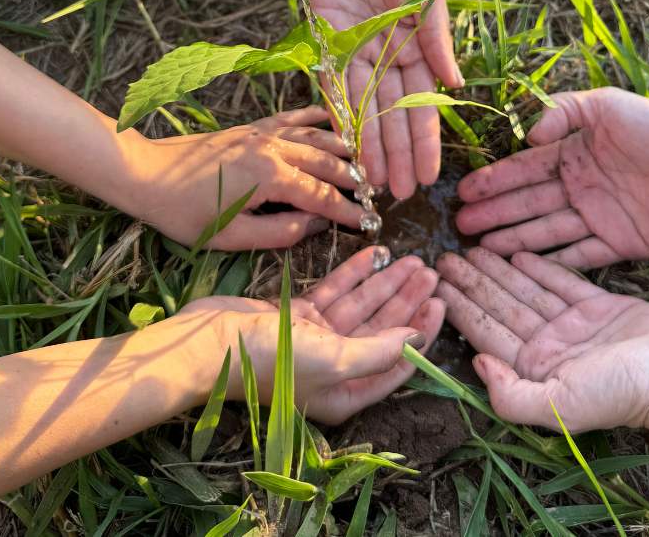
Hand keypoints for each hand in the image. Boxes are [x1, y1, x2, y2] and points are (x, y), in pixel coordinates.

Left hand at [121, 107, 364, 249]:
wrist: (146, 174)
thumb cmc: (186, 214)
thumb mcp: (234, 237)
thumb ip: (282, 231)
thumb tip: (317, 225)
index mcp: (271, 178)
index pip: (322, 196)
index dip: (348, 212)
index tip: (369, 224)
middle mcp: (273, 149)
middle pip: (326, 162)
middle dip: (353, 180)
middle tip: (374, 195)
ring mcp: (262, 134)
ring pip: (314, 137)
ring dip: (341, 148)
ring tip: (363, 162)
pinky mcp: (250, 128)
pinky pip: (290, 118)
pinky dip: (313, 117)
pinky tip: (330, 117)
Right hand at [180, 246, 445, 423]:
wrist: (209, 343)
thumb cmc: (272, 360)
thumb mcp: (333, 361)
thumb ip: (379, 352)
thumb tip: (416, 340)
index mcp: (344, 394)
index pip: (394, 364)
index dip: (420, 334)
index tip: (439, 304)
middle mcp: (332, 370)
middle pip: (381, 331)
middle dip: (407, 302)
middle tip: (431, 273)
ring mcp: (314, 340)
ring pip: (360, 307)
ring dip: (385, 284)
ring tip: (413, 260)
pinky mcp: (296, 316)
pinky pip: (334, 293)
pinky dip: (355, 274)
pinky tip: (376, 254)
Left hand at [307, 0, 463, 198]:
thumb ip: (436, 34)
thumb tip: (453, 83)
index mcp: (419, 45)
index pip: (424, 103)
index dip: (426, 141)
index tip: (429, 176)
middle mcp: (389, 55)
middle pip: (393, 114)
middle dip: (397, 154)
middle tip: (398, 194)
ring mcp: (358, 50)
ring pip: (362, 108)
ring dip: (368, 145)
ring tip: (372, 182)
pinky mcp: (328, 39)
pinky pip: (330, 82)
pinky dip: (334, 113)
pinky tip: (340, 144)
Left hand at [435, 248, 648, 432]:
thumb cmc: (622, 393)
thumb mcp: (559, 405)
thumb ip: (510, 394)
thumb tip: (475, 363)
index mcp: (534, 370)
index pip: (486, 333)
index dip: (459, 308)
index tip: (433, 286)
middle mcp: (549, 346)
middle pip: (500, 308)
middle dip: (471, 283)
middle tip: (441, 258)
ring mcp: (573, 325)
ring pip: (525, 291)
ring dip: (498, 270)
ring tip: (470, 248)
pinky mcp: (599, 305)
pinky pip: (561, 280)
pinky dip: (538, 266)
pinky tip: (515, 252)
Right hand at [456, 87, 648, 268]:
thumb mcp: (605, 105)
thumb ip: (563, 112)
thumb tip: (527, 135)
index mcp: (573, 155)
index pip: (524, 171)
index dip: (493, 181)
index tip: (463, 191)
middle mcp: (579, 188)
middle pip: (528, 204)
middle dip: (494, 214)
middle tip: (461, 227)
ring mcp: (598, 218)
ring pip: (547, 232)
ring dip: (514, 240)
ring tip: (482, 250)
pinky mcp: (621, 244)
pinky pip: (581, 255)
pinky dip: (554, 262)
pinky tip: (526, 269)